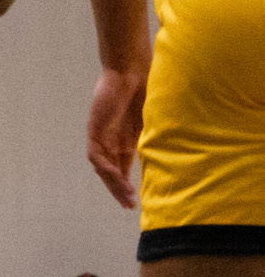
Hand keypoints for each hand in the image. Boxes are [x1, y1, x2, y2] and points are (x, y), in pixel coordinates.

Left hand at [86, 65, 147, 207]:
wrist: (130, 70)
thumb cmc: (146, 89)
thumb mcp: (154, 120)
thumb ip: (159, 136)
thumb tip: (181, 154)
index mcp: (125, 139)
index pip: (123, 168)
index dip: (127, 185)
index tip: (137, 201)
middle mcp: (112, 140)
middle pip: (112, 172)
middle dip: (120, 190)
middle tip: (129, 206)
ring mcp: (102, 136)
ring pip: (103, 167)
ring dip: (113, 182)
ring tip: (126, 196)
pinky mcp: (95, 129)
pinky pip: (95, 155)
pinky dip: (104, 167)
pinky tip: (115, 177)